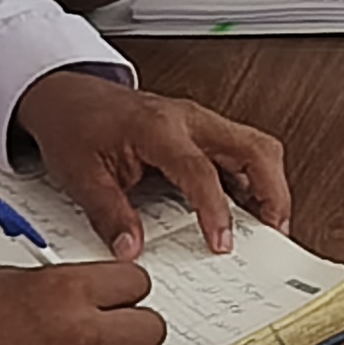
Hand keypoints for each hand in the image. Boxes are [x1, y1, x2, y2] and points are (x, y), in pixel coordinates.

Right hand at [0, 261, 165, 344]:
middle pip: (151, 328)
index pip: (136, 283)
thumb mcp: (1, 283)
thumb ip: (52, 285)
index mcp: (64, 291)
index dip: (126, 290)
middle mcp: (80, 332)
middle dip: (134, 325)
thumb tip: (79, 290)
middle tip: (112, 325)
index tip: (117, 294)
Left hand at [11, 66, 295, 250]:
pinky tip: (247, 208)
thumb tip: (131, 248)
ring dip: (270, 184)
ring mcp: (201, 123)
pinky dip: (254, 180)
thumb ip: (109, 215)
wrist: (69, 96)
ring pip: (257, 146)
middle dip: (273, 191)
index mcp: (158, 128)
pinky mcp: (204, 132)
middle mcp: (189, 120)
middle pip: (254, 147)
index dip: (216, 210)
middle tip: (274, 230)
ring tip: (268, 224)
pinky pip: (244, 151)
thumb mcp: (82, 176)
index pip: (201, 170)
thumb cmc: (75, 126)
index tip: (222, 242)